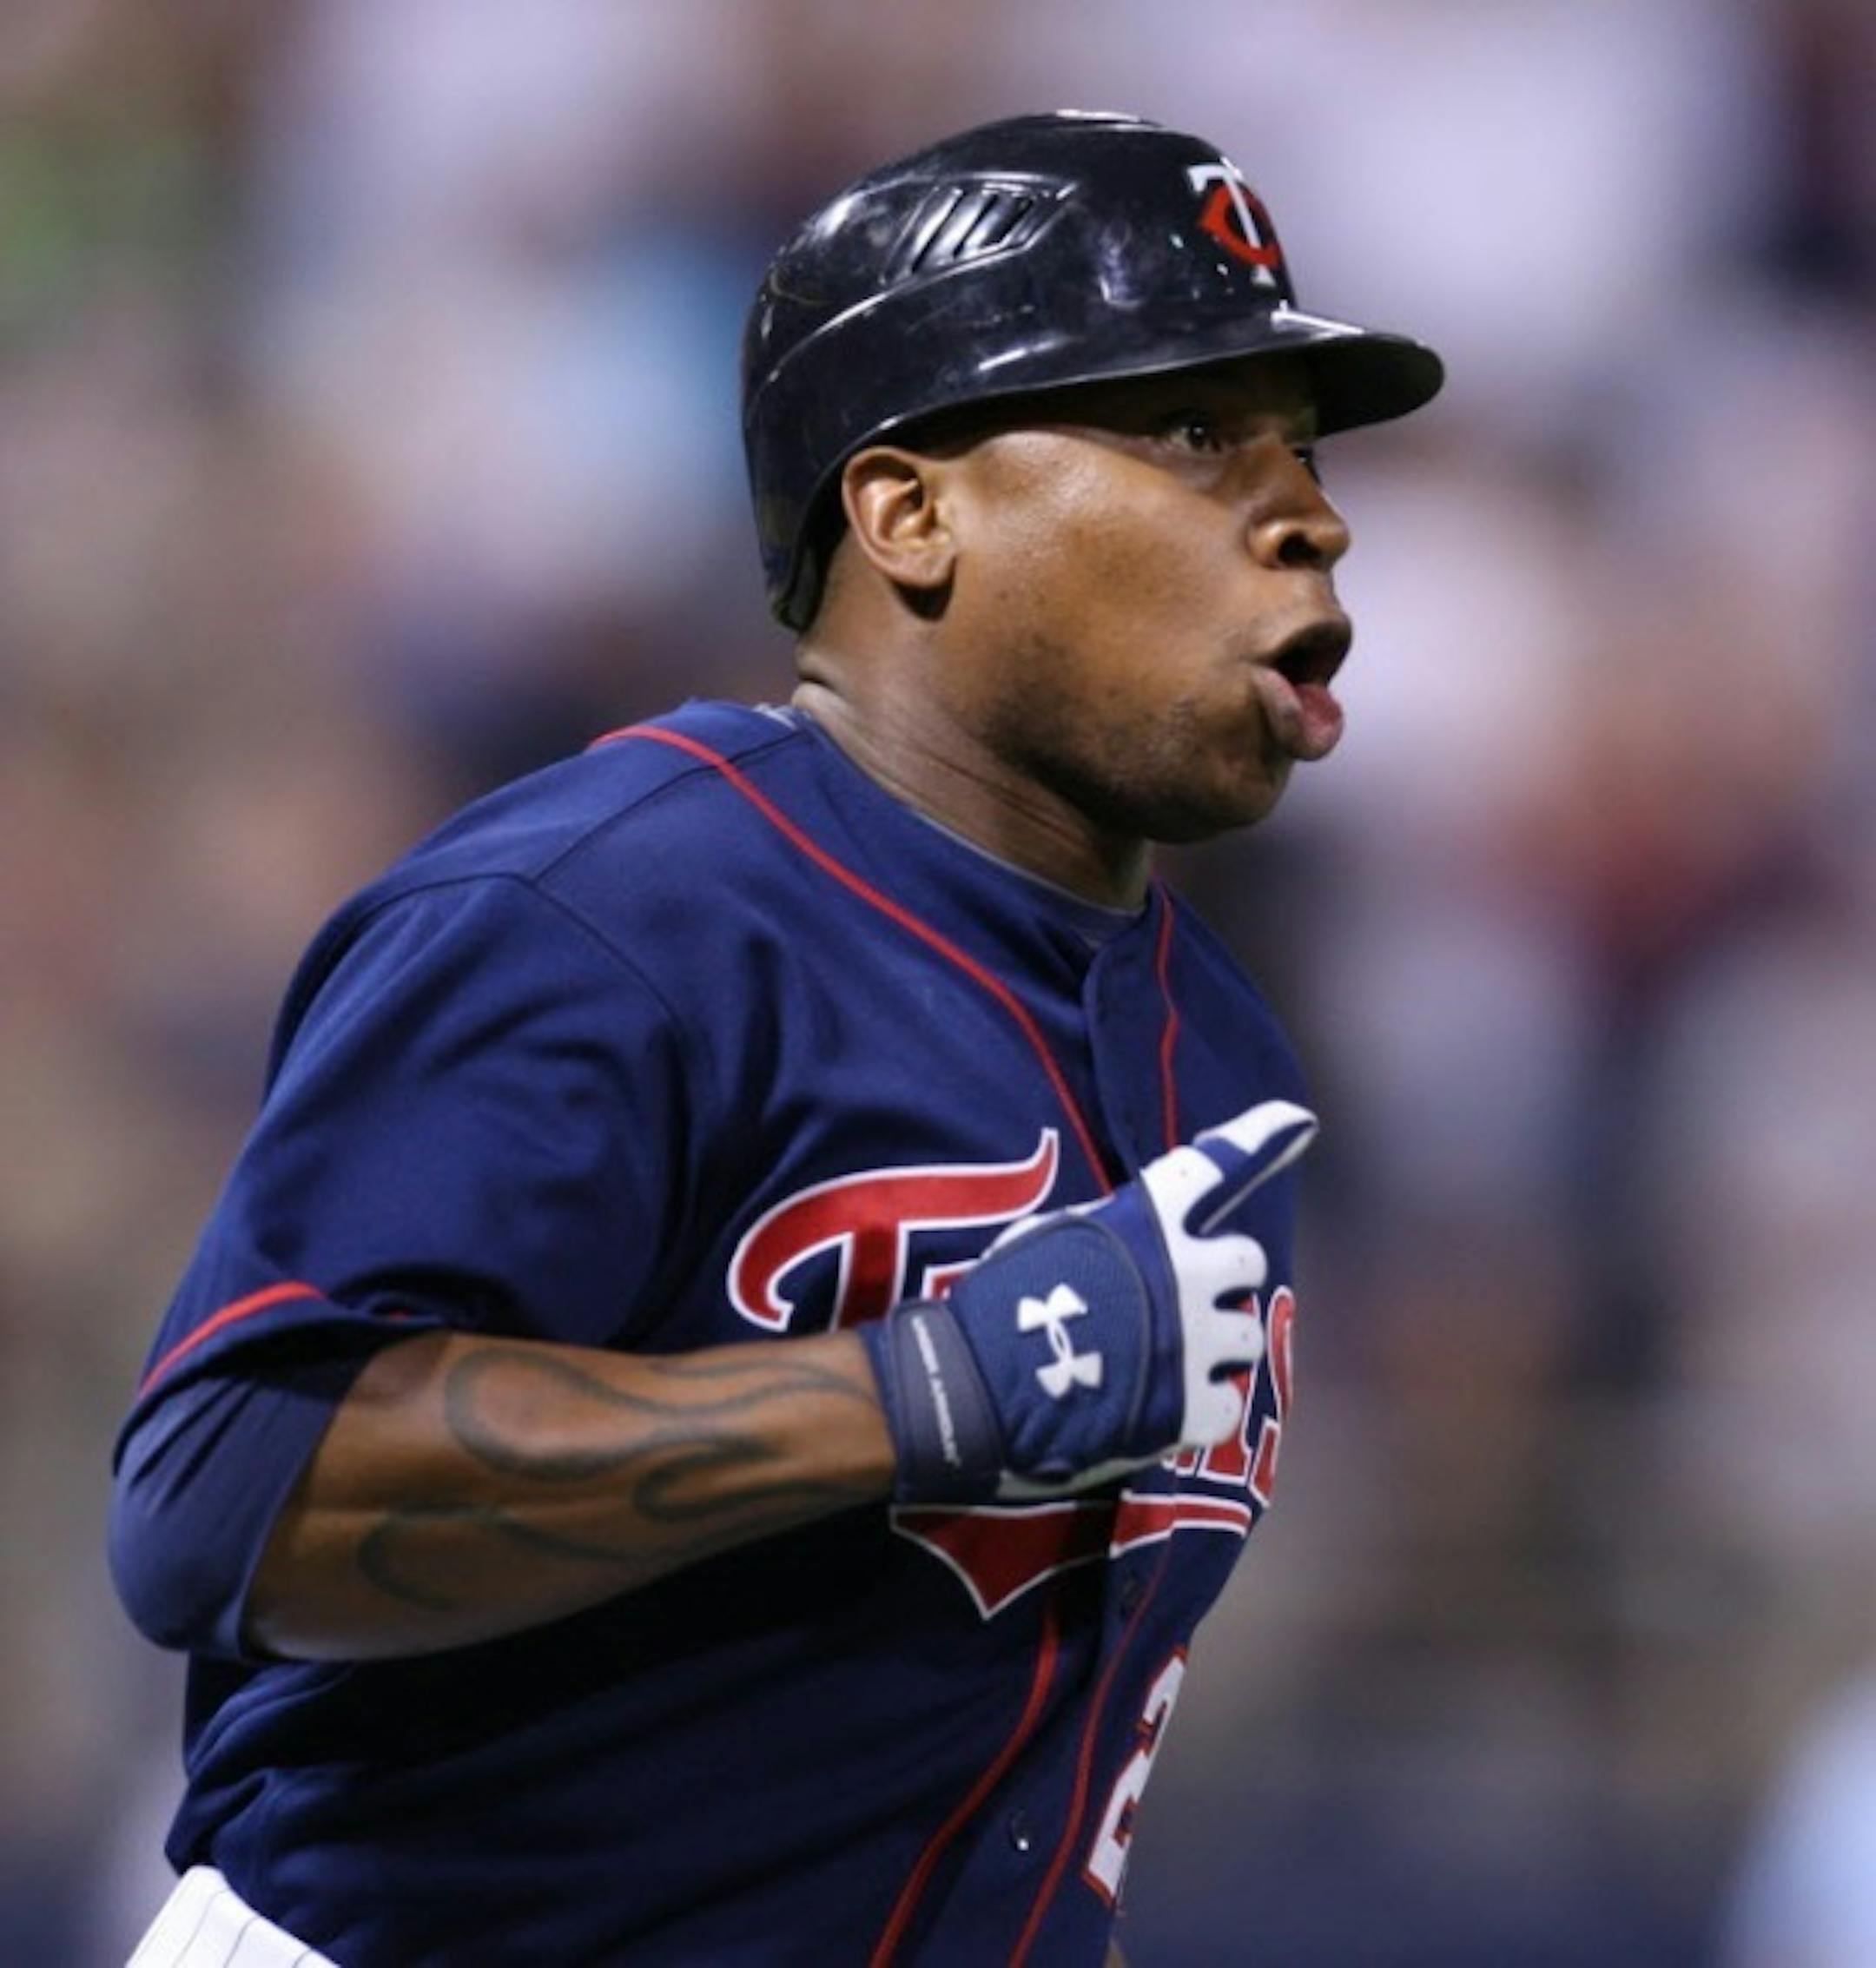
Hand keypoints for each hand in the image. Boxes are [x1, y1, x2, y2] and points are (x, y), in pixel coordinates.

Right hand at [860, 1100, 1316, 1500]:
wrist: (968, 1392)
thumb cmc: (995, 1309)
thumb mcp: (1051, 1239)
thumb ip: (1114, 1234)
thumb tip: (1145, 1243)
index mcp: (1144, 1222)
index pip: (1212, 1167)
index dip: (1259, 1137)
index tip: (1300, 1120)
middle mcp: (1184, 1274)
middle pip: (1247, 1260)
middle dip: (1224, 1278)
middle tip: (1184, 1303)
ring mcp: (1193, 1343)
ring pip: (1248, 1336)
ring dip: (1216, 1347)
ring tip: (1165, 1365)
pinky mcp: (1189, 1410)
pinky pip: (1227, 1405)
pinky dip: (1199, 1412)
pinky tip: (1159, 1413)